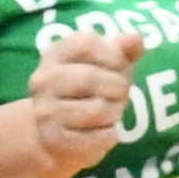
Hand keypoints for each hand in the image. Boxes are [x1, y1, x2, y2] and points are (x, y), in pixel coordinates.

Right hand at [21, 27, 144, 177]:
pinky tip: (104, 131)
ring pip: (97, 109)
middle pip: (91, 77)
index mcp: (56, 53)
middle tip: (121, 94)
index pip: (86, 43)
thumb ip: (123, 50)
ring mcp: (46, 111)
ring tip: (111, 112)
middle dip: (118, 87)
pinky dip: (110, 135)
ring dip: (115, 112)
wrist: (58, 133)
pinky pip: (98, 137)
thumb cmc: (90, 90)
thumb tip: (135, 39)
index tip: (121, 66)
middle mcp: (43, 80)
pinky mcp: (54, 139)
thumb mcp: (107, 65)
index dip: (113, 55)